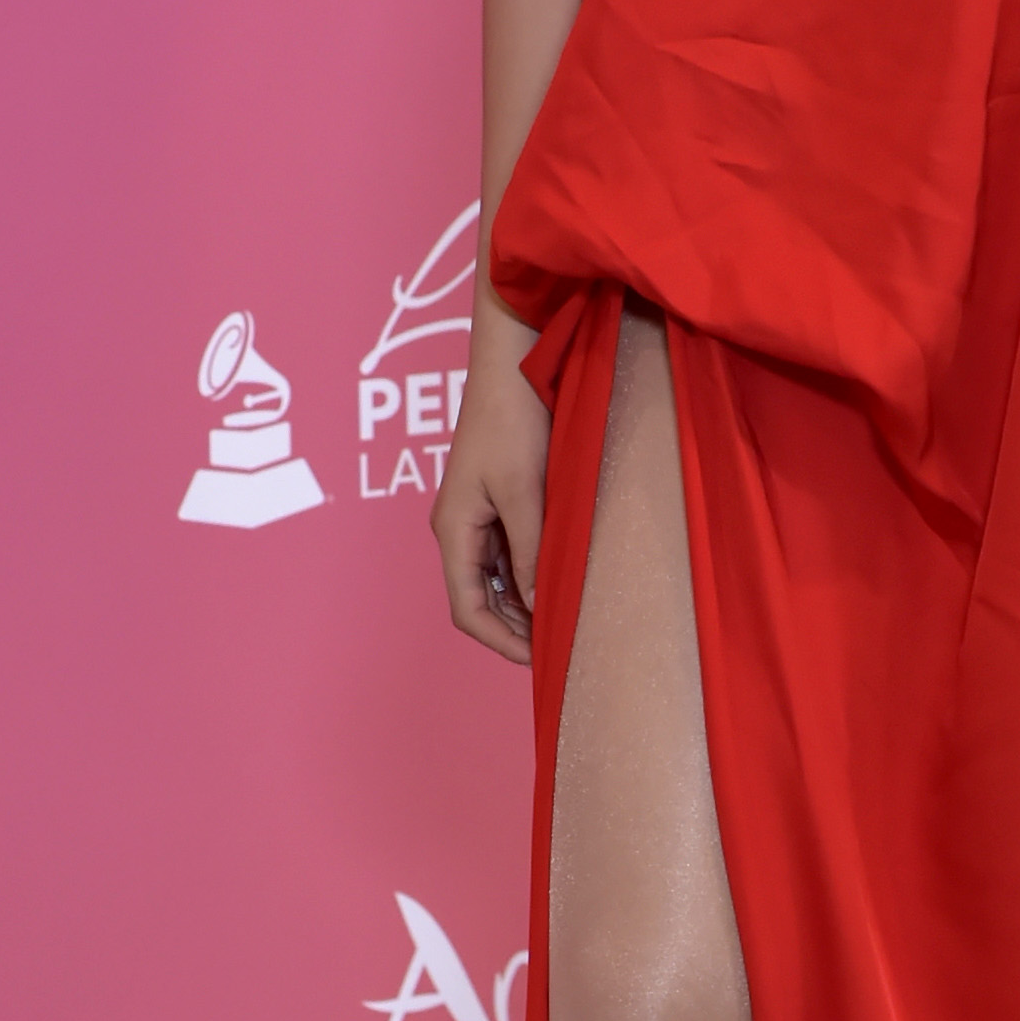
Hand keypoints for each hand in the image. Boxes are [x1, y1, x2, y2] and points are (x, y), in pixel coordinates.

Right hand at [431, 314, 548, 664]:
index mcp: (453, 529)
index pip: (467, 608)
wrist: (513, 363)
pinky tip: (562, 578)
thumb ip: (530, 551)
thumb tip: (536, 605)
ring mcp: (478, 514)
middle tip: (561, 645)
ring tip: (566, 618)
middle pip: (480, 598)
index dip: (501, 640)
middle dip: (515, 627)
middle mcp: (459, 527)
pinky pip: (511, 551)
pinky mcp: (498, 498)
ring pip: (498, 577)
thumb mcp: (524, 492)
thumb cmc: (513, 420)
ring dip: (526, 601)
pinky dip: (532, 572)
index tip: (541, 658)